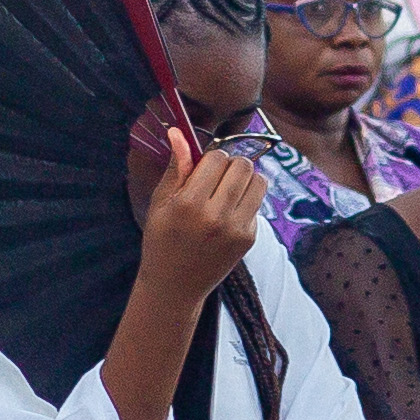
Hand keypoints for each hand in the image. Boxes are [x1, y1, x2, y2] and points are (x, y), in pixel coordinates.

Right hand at [138, 140, 266, 309]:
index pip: (218, 158)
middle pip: (243, 166)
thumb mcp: (160, 203)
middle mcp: (217, 216)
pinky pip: (257, 204)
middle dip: (230, 166)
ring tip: (226, 192)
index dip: (210, 158)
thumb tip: (178, 132)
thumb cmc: (161, 241)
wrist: (174, 286)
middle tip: (215, 179)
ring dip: (244, 180)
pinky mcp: (249, 239)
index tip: (202, 169)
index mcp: (189, 204)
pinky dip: (246, 202)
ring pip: (259, 182)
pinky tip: (227, 215)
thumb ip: (176, 167)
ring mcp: (237, 229)